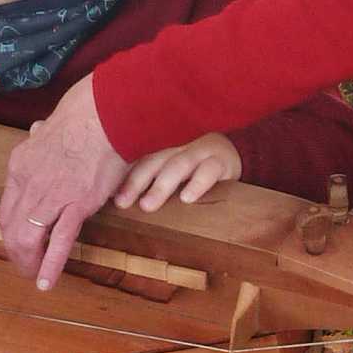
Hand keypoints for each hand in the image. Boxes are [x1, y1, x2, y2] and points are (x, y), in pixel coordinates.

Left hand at [0, 75, 129, 290]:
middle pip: (11, 227)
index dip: (11, 229)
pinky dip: (50, 264)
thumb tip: (39, 131)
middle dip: (15, 250)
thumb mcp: (50, 125)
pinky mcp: (76, 204)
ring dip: (28, 261)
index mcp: (21, 165)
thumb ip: (42, 136)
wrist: (103, 113)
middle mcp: (29, 183)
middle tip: (23, 264)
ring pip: (27, 238)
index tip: (17, 239)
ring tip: (32, 276)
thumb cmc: (84, 114)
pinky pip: (59, 241)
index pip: (7, 207)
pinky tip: (46, 282)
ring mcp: (51, 196)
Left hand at [115, 134, 240, 211]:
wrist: (237, 152)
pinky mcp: (222, 161)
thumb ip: (155, 180)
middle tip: (123, 203)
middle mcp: (180, 147)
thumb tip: (121, 201)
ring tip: (148, 205)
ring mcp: (201, 152)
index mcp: (166, 150)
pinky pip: (209, 170)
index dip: (127, 180)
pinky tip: (187, 198)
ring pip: (179, 165)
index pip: (141, 162)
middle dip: (137, 182)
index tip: (115, 201)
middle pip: (155, 161)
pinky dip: (197, 184)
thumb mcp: (177, 169)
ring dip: (162, 185)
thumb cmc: (199, 167)